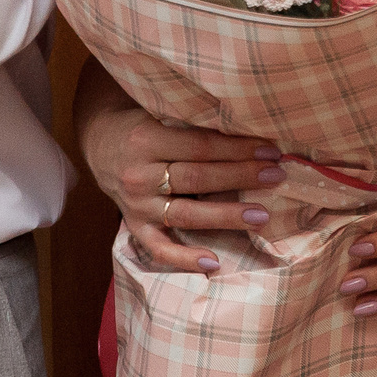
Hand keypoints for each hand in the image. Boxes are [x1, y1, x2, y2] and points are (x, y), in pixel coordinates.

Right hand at [75, 99, 282, 274]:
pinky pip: (160, 249)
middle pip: (197, 178)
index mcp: (146, 139)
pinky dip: (184, 259)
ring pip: (185, 214)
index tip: (270, 150)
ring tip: (261, 216)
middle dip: (240, 177)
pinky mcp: (135, 227)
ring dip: (226, 216)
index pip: (200, 146)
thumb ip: (193, 122)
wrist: (100, 143)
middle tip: (276, 177)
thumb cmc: (143, 124)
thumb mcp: (159, 113)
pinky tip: (213, 263)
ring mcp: (137, 205)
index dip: (237, 148)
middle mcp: (139, 174)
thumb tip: (248, 126)